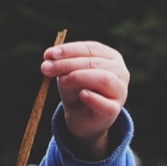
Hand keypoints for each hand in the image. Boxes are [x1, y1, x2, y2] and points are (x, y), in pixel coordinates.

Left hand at [42, 40, 129, 158]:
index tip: (49, 54)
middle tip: (46, 67)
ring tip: (62, 81)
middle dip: (67, 64)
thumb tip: (49, 57)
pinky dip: (93, 98)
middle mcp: (120, 71)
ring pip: (104, 79)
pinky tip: (82, 95)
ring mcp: (120, 91)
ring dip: (79, 77)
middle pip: (95, 62)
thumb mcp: (67, 74)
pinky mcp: (114, 110)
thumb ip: (62, 65)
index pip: (91, 48)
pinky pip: (106, 104)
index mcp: (110, 57)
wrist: (80, 117)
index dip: (69, 50)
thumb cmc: (76, 89)